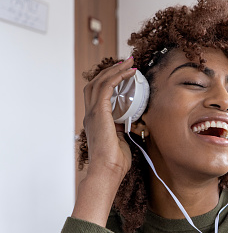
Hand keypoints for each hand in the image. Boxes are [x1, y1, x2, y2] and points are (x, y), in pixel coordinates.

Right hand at [72, 57, 136, 226]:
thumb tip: (130, 121)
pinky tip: (128, 73)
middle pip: (96, 83)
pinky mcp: (99, 114)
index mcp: (96, 120)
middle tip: (126, 62)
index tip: (123, 72)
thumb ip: (122, 128)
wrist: (108, 171)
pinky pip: (106, 88)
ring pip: (99, 82)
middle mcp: (91, 114)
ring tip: (129, 62)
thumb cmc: (115, 161)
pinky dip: (117, 77)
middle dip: (111, 70)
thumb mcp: (121, 139)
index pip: (98, 93)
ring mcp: (93, 113)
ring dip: (115, 70)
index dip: (109, 80)